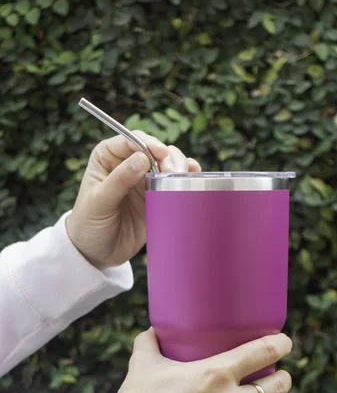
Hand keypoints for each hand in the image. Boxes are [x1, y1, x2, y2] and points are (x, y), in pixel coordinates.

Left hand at [66, 133, 200, 267]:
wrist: (98, 252)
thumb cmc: (89, 224)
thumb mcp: (100, 202)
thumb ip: (119, 180)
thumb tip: (141, 159)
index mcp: (108, 157)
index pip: (130, 140)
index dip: (147, 143)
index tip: (159, 153)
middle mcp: (128, 163)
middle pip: (154, 148)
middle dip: (167, 156)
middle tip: (172, 172)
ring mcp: (145, 179)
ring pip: (169, 161)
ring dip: (179, 165)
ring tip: (180, 178)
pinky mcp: (157, 195)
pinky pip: (175, 181)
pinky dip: (186, 177)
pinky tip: (192, 178)